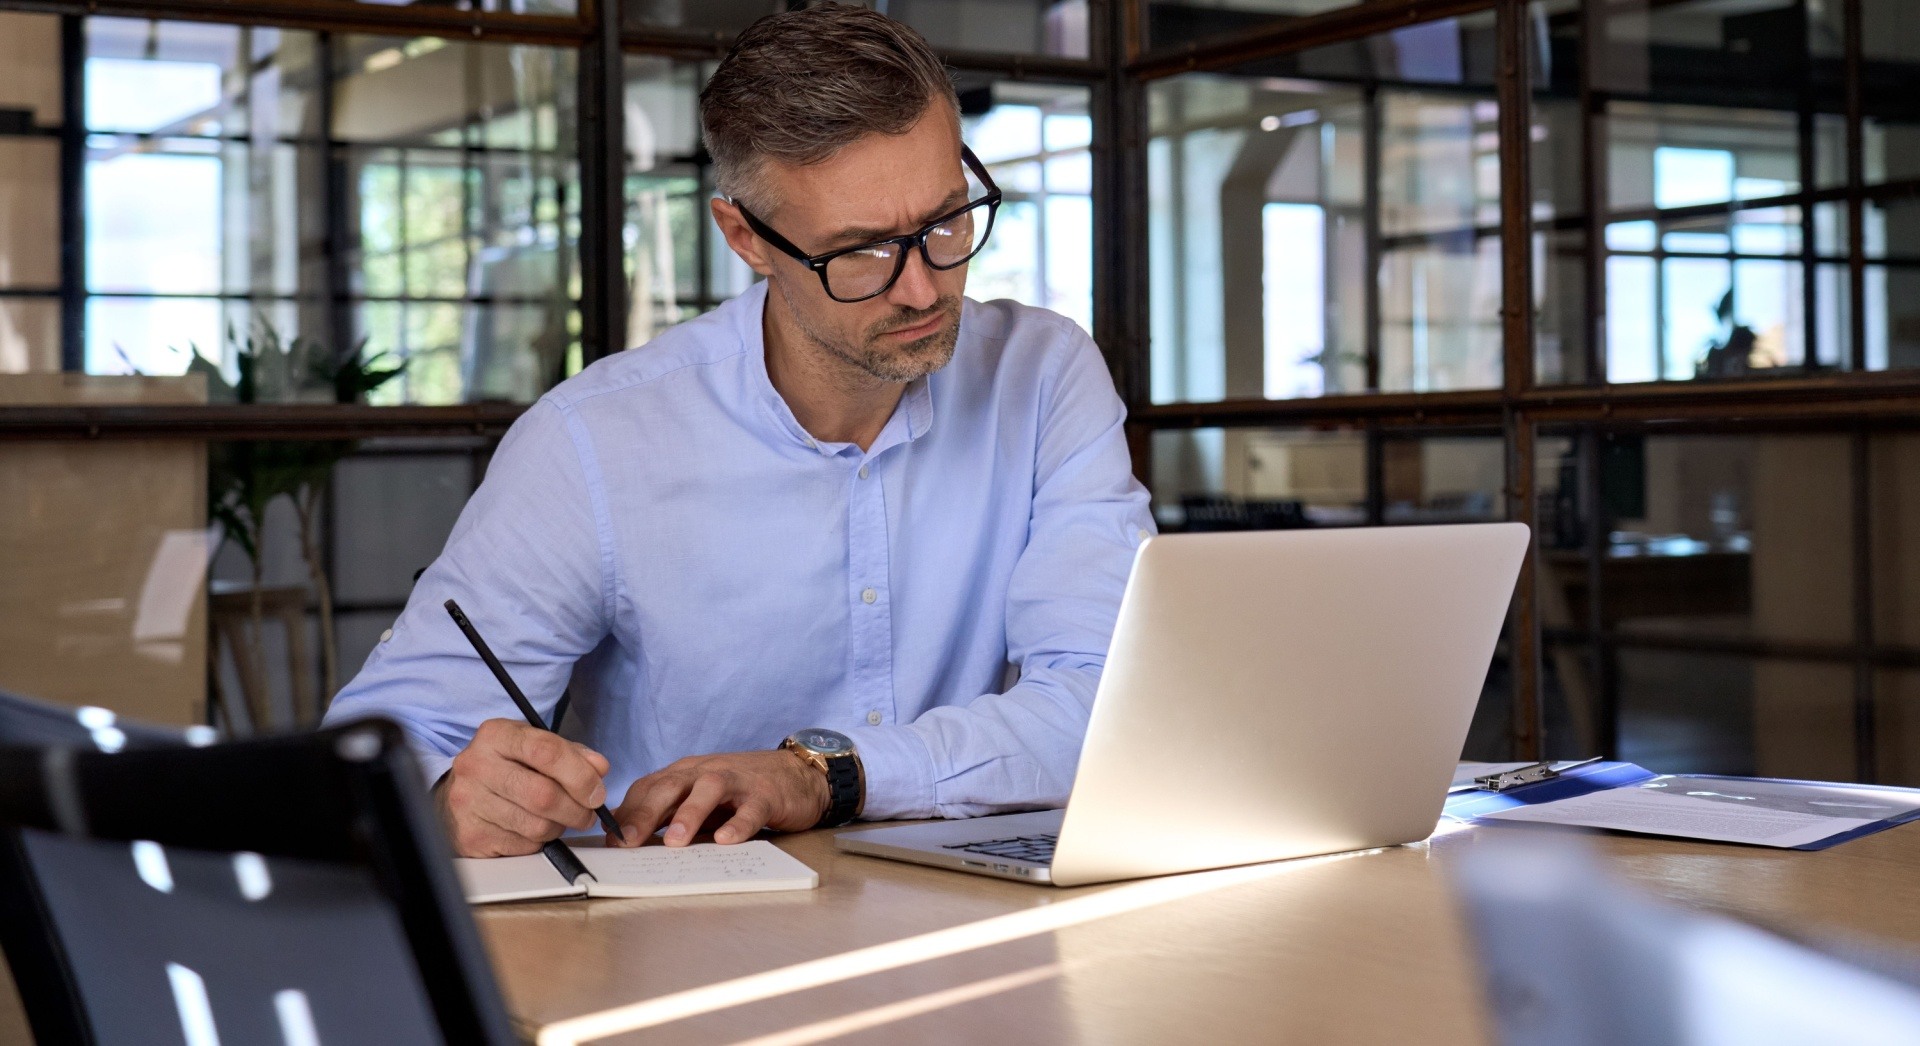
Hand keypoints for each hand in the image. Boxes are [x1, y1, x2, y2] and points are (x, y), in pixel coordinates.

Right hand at [435, 718, 630, 856]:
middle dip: (577, 808)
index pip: (547, 751)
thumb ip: (570, 754)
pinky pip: (524, 845)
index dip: (581, 775)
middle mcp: (477, 766)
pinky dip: (539, 841)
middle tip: (588, 812)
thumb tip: (599, 768)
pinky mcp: (472, 835)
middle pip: (544, 795)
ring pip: (537, 825)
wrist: (457, 795)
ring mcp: (470, 802)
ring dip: (560, 826)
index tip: (597, 791)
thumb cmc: (503, 768)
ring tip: (558, 818)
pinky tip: (532, 828)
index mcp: (496, 735)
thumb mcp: (532, 747)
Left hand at [612, 750, 828, 846]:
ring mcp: (736, 781)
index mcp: (685, 774)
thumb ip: (671, 815)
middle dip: (646, 814)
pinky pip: (750, 809)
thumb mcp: (700, 800)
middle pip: (670, 786)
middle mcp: (705, 772)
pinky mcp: (765, 794)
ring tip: (674, 842)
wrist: (796, 774)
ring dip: (689, 814)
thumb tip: (633, 842)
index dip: (628, 813)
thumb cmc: (740, 791)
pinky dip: (738, 824)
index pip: (649, 788)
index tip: (611, 841)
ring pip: (708, 790)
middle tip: (628, 843)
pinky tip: (726, 840)